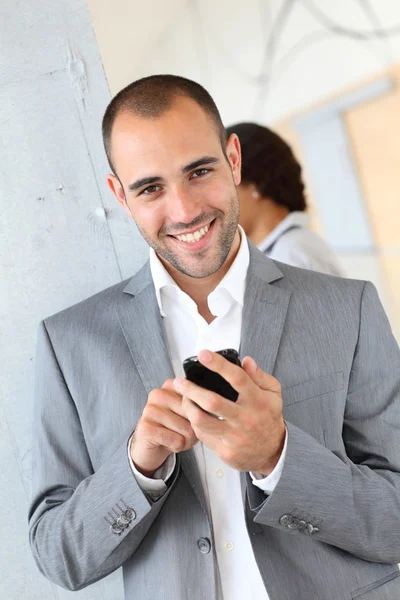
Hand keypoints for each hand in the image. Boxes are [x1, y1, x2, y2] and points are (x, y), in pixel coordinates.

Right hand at [130, 379, 197, 476]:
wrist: (152, 446)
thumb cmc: (174, 428)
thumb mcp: (190, 413)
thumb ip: (200, 405)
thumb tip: (210, 410)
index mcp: (171, 385)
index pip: (199, 398)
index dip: (201, 415)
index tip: (191, 418)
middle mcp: (159, 393)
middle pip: (194, 415)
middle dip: (194, 430)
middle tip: (183, 432)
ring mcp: (150, 409)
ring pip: (187, 430)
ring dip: (186, 440)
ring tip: (175, 437)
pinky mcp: (145, 427)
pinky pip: (176, 441)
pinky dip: (177, 447)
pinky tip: (168, 443)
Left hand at [174, 350, 285, 474]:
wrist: (273, 452)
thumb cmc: (268, 417)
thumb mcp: (273, 393)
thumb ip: (259, 375)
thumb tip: (246, 360)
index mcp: (257, 401)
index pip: (238, 378)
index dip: (219, 365)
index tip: (203, 355)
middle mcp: (246, 419)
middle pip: (213, 402)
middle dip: (191, 390)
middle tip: (180, 381)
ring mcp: (235, 437)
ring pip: (202, 421)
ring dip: (188, 407)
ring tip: (183, 397)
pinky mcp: (226, 451)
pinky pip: (203, 435)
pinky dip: (195, 422)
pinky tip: (193, 414)